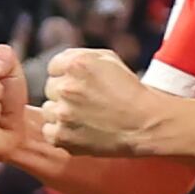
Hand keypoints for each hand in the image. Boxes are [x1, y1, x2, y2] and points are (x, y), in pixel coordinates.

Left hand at [40, 48, 168, 159]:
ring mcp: (62, 113)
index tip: (82, 84)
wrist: (146, 124)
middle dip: (65, 93)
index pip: (54, 67)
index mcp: (77, 64)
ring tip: (86, 117)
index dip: (68, 75)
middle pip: (50, 88)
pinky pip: (48, 131)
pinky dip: (61, 132)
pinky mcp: (61, 136)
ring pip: (48, 110)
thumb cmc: (130, 91)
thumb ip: (81, 57)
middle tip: (88, 101)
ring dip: (62, 113)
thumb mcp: (109, 60)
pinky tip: (81, 130)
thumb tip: (60, 64)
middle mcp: (66, 87)